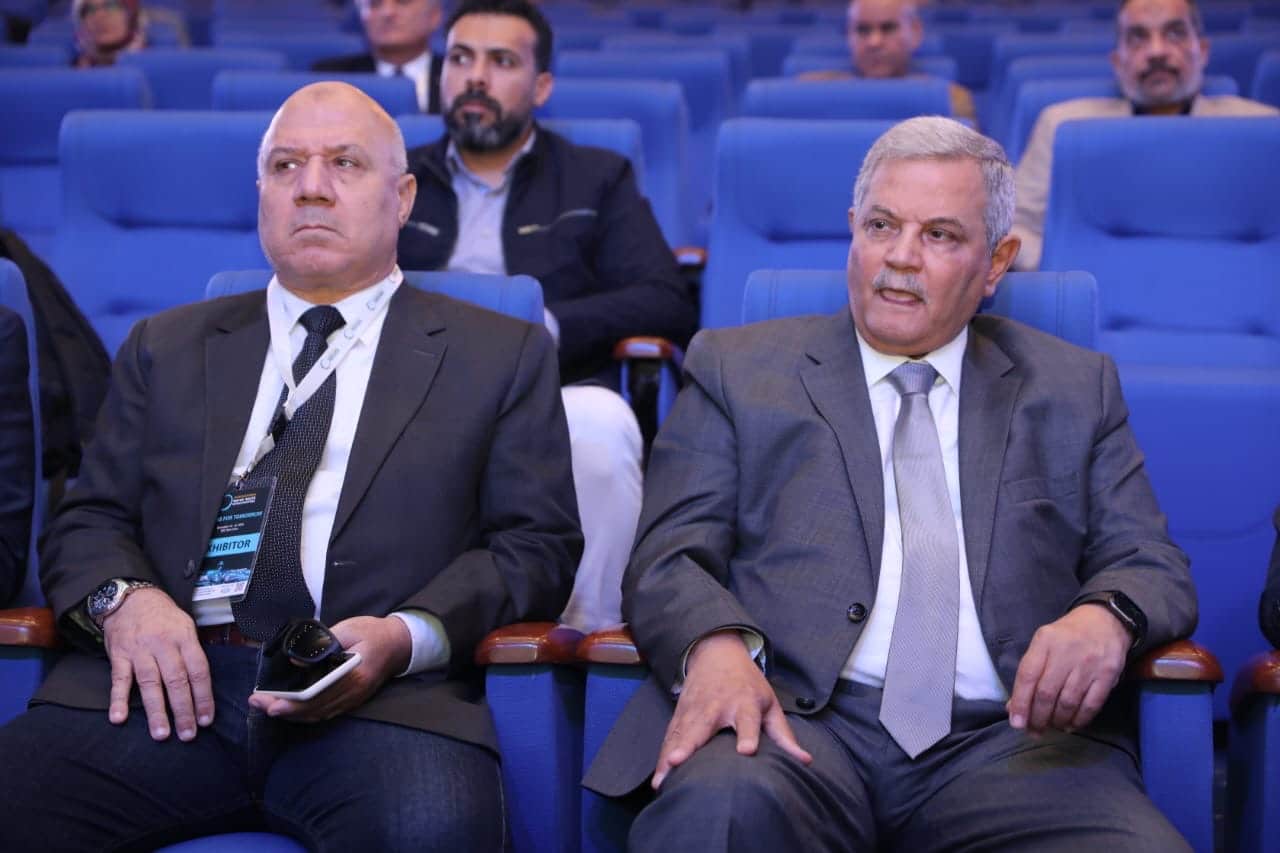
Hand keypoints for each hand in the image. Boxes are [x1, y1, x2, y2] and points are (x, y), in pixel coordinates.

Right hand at [102, 587, 212, 741]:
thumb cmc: (163, 617)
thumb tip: (203, 685)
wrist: (131, 598)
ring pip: (150, 684)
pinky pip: (119, 680)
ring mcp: (140, 651)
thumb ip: (193, 653)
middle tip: (187, 734)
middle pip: (176, 681)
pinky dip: (118, 700)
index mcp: (184, 638)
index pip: (198, 671)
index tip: (206, 719)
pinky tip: (119, 718)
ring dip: (156, 711)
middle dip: (183, 710)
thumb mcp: (186, 626)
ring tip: (161, 733)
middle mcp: (163, 645)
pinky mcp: (119, 656)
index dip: (203, 696)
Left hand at [248, 615, 410, 721]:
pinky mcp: (352, 701)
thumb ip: (321, 645)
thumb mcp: (347, 629)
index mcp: (353, 674)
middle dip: (283, 709)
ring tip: (267, 706)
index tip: (270, 704)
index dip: (292, 703)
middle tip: (258, 704)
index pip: (317, 694)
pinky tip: (289, 709)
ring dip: (291, 714)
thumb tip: (295, 663)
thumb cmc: (373, 632)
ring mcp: (354, 699)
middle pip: (314, 709)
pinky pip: (325, 713)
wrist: (399, 643)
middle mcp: (353, 692)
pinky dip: (305, 714)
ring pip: (318, 714)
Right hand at [651, 630, 811, 789]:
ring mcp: (695, 710)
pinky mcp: (680, 715)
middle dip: (689, 745)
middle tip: (678, 761)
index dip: (748, 735)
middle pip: (702, 727)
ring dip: (670, 756)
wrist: (716, 654)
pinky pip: (671, 738)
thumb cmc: (748, 684)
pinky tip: (659, 776)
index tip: (747, 751)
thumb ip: (783, 735)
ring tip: (662, 780)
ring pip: (681, 735)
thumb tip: (806, 761)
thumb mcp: (770, 703)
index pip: (748, 721)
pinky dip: (663, 756)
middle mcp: (717, 707)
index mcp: (745, 703)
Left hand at [1006, 603, 1131, 735]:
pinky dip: (1079, 720)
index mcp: (1045, 641)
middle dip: (1038, 717)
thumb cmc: (1067, 636)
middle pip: (1047, 693)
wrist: (1105, 621)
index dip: (1020, 702)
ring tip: (1052, 727)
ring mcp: (1089, 664)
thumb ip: (1029, 673)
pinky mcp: (1108, 675)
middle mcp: (1066, 652)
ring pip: (1068, 702)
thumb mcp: (1043, 644)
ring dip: (1058, 721)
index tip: (1017, 723)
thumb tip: (1014, 707)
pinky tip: (1071, 725)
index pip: (1028, 675)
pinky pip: (1091, 705)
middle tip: (1035, 730)